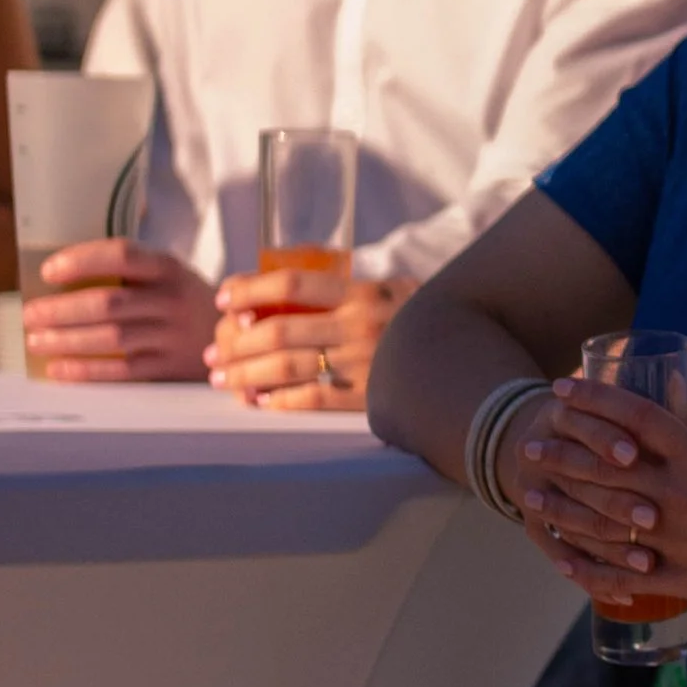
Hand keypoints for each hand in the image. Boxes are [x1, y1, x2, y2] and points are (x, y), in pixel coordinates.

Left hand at [21, 241, 216, 382]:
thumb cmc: (187, 301)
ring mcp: (174, 336)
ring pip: (112, 338)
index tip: (49, 270)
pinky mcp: (172, 368)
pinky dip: (88, 370)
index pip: (121, 255)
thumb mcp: (171, 274)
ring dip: (67, 340)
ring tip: (36, 341)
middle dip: (62, 310)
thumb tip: (62, 275)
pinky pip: (123, 371)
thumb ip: (130, 270)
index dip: (82, 261)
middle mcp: (173, 300)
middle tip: (30, 314)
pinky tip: (60, 369)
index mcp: (168, 268)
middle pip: (109, 302)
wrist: (242, 336)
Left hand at [207, 270, 409, 412]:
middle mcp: (360, 325)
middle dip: (236, 343)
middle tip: (211, 353)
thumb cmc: (428, 320)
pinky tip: (260, 402)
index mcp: (363, 292)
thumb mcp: (396, 291)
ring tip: (223, 380)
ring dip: (246, 375)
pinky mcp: (372, 397)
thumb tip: (283, 290)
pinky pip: (314, 399)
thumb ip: (351, 290)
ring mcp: (366, 363)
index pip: (292, 284)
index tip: (223, 299)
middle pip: (278, 331)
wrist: (475, 356)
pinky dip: (280, 401)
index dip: (250, 290)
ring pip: (287, 368)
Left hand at [510, 377, 686, 608]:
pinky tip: (563, 560)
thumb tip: (676, 391)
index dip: (593, 398)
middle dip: (561, 451)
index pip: (633, 417)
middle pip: (605, 468)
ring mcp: (682, 541)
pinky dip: (591, 569)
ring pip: (605, 524)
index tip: (562, 387)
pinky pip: (627, 577)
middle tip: (530, 443)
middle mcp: (683, 496)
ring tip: (530, 495)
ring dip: (562, 507)